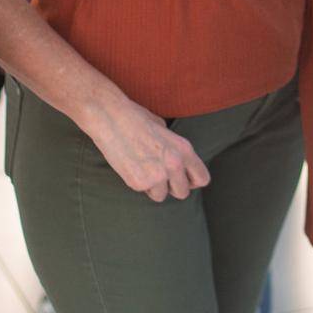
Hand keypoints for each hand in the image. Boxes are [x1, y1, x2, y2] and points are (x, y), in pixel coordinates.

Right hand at [87, 97, 210, 201]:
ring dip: (153, 187)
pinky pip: (143, 192)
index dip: (192, 181)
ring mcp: (157, 175)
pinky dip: (138, 184)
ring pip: (161, 196)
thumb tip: (179, 165)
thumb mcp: (165, 130)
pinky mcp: (139, 183)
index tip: (183, 179)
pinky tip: (131, 166)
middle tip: (160, 177)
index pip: (202, 179)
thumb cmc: (136, 119)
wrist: (111, 117)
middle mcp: (175, 164)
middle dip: (172, 188)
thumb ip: (175, 149)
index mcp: (184, 149)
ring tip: (142, 168)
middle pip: (183, 193)